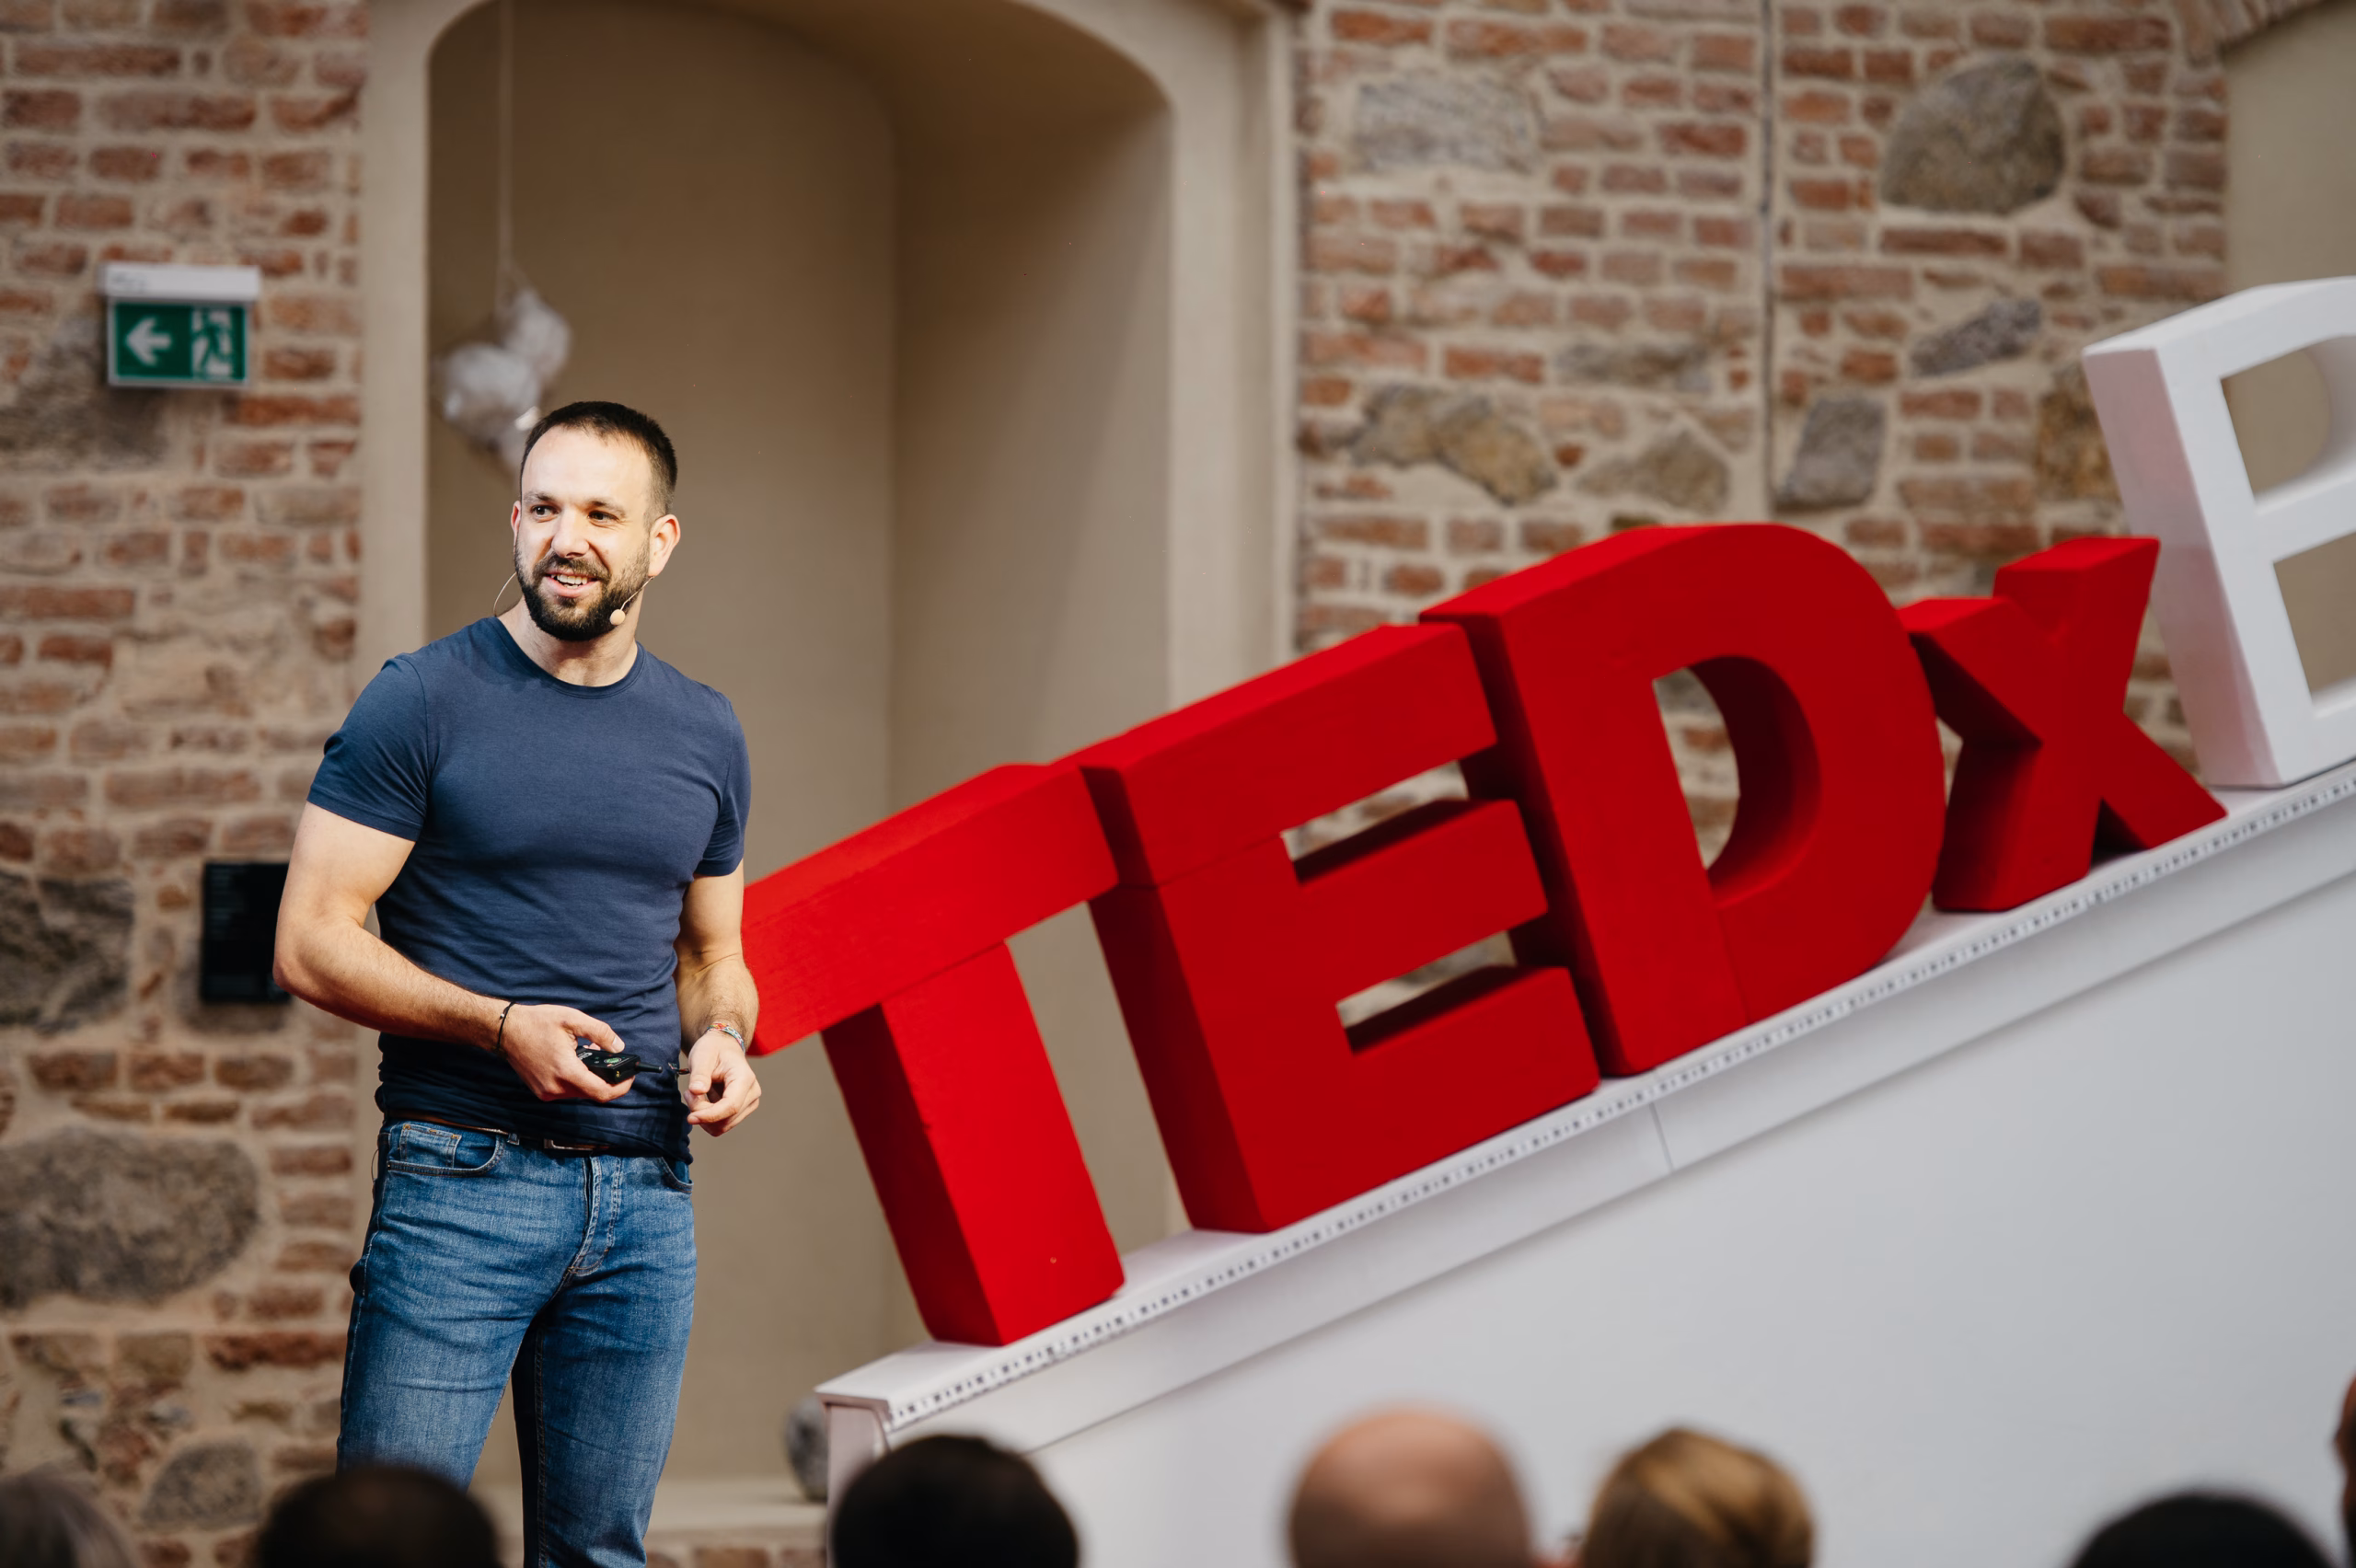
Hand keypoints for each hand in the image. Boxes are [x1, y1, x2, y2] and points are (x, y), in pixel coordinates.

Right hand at [498, 1003, 634, 1102]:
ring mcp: (546, 1092)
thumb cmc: (536, 1023)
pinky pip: (567, 1090)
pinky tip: (574, 1061)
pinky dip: (576, 1079)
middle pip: (592, 1093)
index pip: (602, 1092)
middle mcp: (555, 1087)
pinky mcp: (541, 1092)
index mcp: (566, 1071)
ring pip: (580, 1092)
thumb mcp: (573, 1019)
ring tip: (589, 1055)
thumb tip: (618, 1047)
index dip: (621, 1087)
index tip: (630, 1078)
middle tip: (609, 1060)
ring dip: (590, 1078)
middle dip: (606, 1079)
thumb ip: (600, 1033)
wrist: (504, 1031)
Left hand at [683, 1026, 760, 1134]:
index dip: (710, 1116)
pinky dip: (708, 1118)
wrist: (722, 1048)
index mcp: (745, 1078)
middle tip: (689, 1093)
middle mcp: (753, 1093)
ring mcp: (749, 1103)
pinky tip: (702, 1102)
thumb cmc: (713, 1050)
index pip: (731, 1106)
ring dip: (704, 1116)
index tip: (690, 1117)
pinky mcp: (742, 1110)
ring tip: (695, 1095)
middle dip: (702, 1112)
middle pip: (726, 1118)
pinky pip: (722, 1124)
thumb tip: (697, 1091)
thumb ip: (700, 1074)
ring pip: (723, 1125)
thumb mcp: (702, 1056)